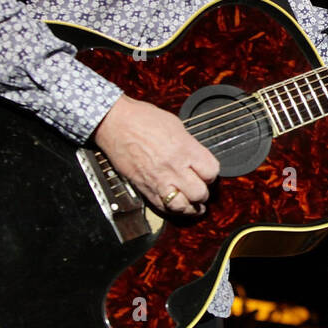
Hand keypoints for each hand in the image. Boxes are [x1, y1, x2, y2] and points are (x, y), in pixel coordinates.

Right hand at [94, 95, 219, 215]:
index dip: (212, 174)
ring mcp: (158, 180)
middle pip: (199, 192)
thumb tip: (196, 156)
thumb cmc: (143, 118)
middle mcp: (173, 167)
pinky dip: (172, 209)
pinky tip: (176, 206)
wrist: (115, 123)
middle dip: (203, 193)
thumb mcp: (176, 126)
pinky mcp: (143, 187)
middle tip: (201, 189)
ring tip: (194, 205)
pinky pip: (162, 207)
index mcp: (185, 149)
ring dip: (190, 207)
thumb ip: (189, 144)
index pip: (211, 171)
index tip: (208, 173)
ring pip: (182, 206)